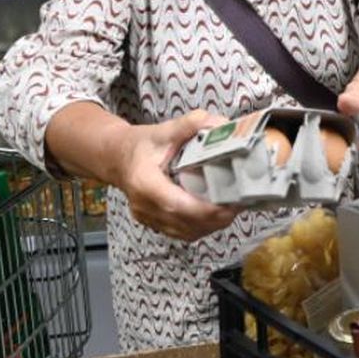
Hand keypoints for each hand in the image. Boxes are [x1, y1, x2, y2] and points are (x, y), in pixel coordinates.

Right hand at [111, 109, 235, 240]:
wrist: (118, 158)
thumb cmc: (142, 145)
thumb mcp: (165, 129)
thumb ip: (192, 124)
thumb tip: (222, 125)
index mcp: (144, 182)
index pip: (176, 205)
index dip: (205, 210)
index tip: (230, 204)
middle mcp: (144, 205)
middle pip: (185, 223)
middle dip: (216, 218)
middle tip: (240, 204)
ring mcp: (148, 218)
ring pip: (186, 232)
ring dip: (211, 225)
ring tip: (232, 208)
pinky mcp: (154, 225)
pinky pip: (182, 233)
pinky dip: (202, 227)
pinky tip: (216, 214)